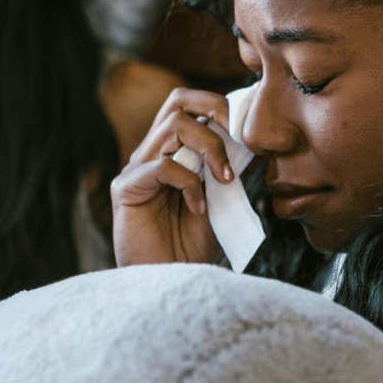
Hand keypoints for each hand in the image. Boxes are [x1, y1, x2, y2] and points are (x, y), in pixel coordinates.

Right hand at [108, 87, 234, 266]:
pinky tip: (198, 209)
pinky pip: (162, 166)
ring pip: (173, 126)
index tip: (248, 132)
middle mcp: (152, 153)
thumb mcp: (223, 201)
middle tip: (237, 137)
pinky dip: (189, 183)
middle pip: (178, 100)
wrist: (172, 281)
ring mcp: (137, 168)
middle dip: (214, 108)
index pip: (191, 104)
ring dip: (209, 149)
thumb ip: (230, 168)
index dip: (221, 106)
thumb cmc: (194, 246)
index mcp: (174, 151)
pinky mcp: (126, 188)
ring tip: (224, 180)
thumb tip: (256, 139)